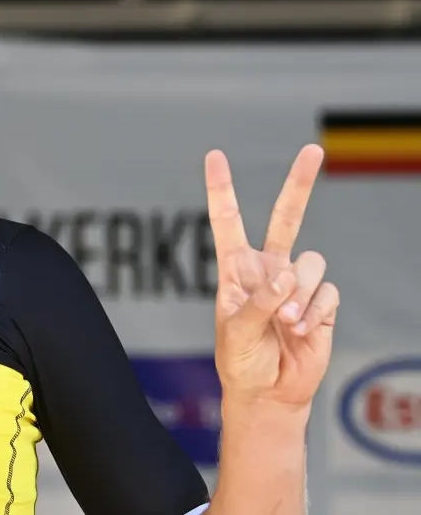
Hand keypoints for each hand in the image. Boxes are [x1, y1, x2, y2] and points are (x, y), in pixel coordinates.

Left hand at [205, 144, 339, 410]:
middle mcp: (268, 269)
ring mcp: (296, 284)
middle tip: (313, 150)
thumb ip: (259, 302)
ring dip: (299, 293)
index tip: (215, 156)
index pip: (228, 221)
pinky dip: (314, 312)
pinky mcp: (321, 303)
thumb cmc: (241, 361)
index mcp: (236, 269)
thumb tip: (284, 278)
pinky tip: (301, 331)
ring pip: (310, 262)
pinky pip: (327, 292)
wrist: (269, 392)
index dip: (222, 189)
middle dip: (300, 184)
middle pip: (287, 218)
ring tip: (285, 322)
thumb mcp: (237, 332)